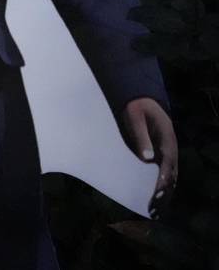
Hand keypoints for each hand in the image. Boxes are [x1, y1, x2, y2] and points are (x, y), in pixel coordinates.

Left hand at [122, 97, 176, 213]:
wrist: (139, 99)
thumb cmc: (135, 108)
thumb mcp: (135, 118)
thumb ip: (140, 136)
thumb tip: (146, 158)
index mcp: (166, 139)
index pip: (168, 163)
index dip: (164, 179)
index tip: (158, 192)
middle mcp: (169, 147)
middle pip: (171, 172)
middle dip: (166, 190)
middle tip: (156, 207)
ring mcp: (166, 151)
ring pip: (170, 175)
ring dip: (165, 191)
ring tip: (157, 208)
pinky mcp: (159, 153)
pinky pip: (163, 171)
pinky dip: (162, 184)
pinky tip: (156, 196)